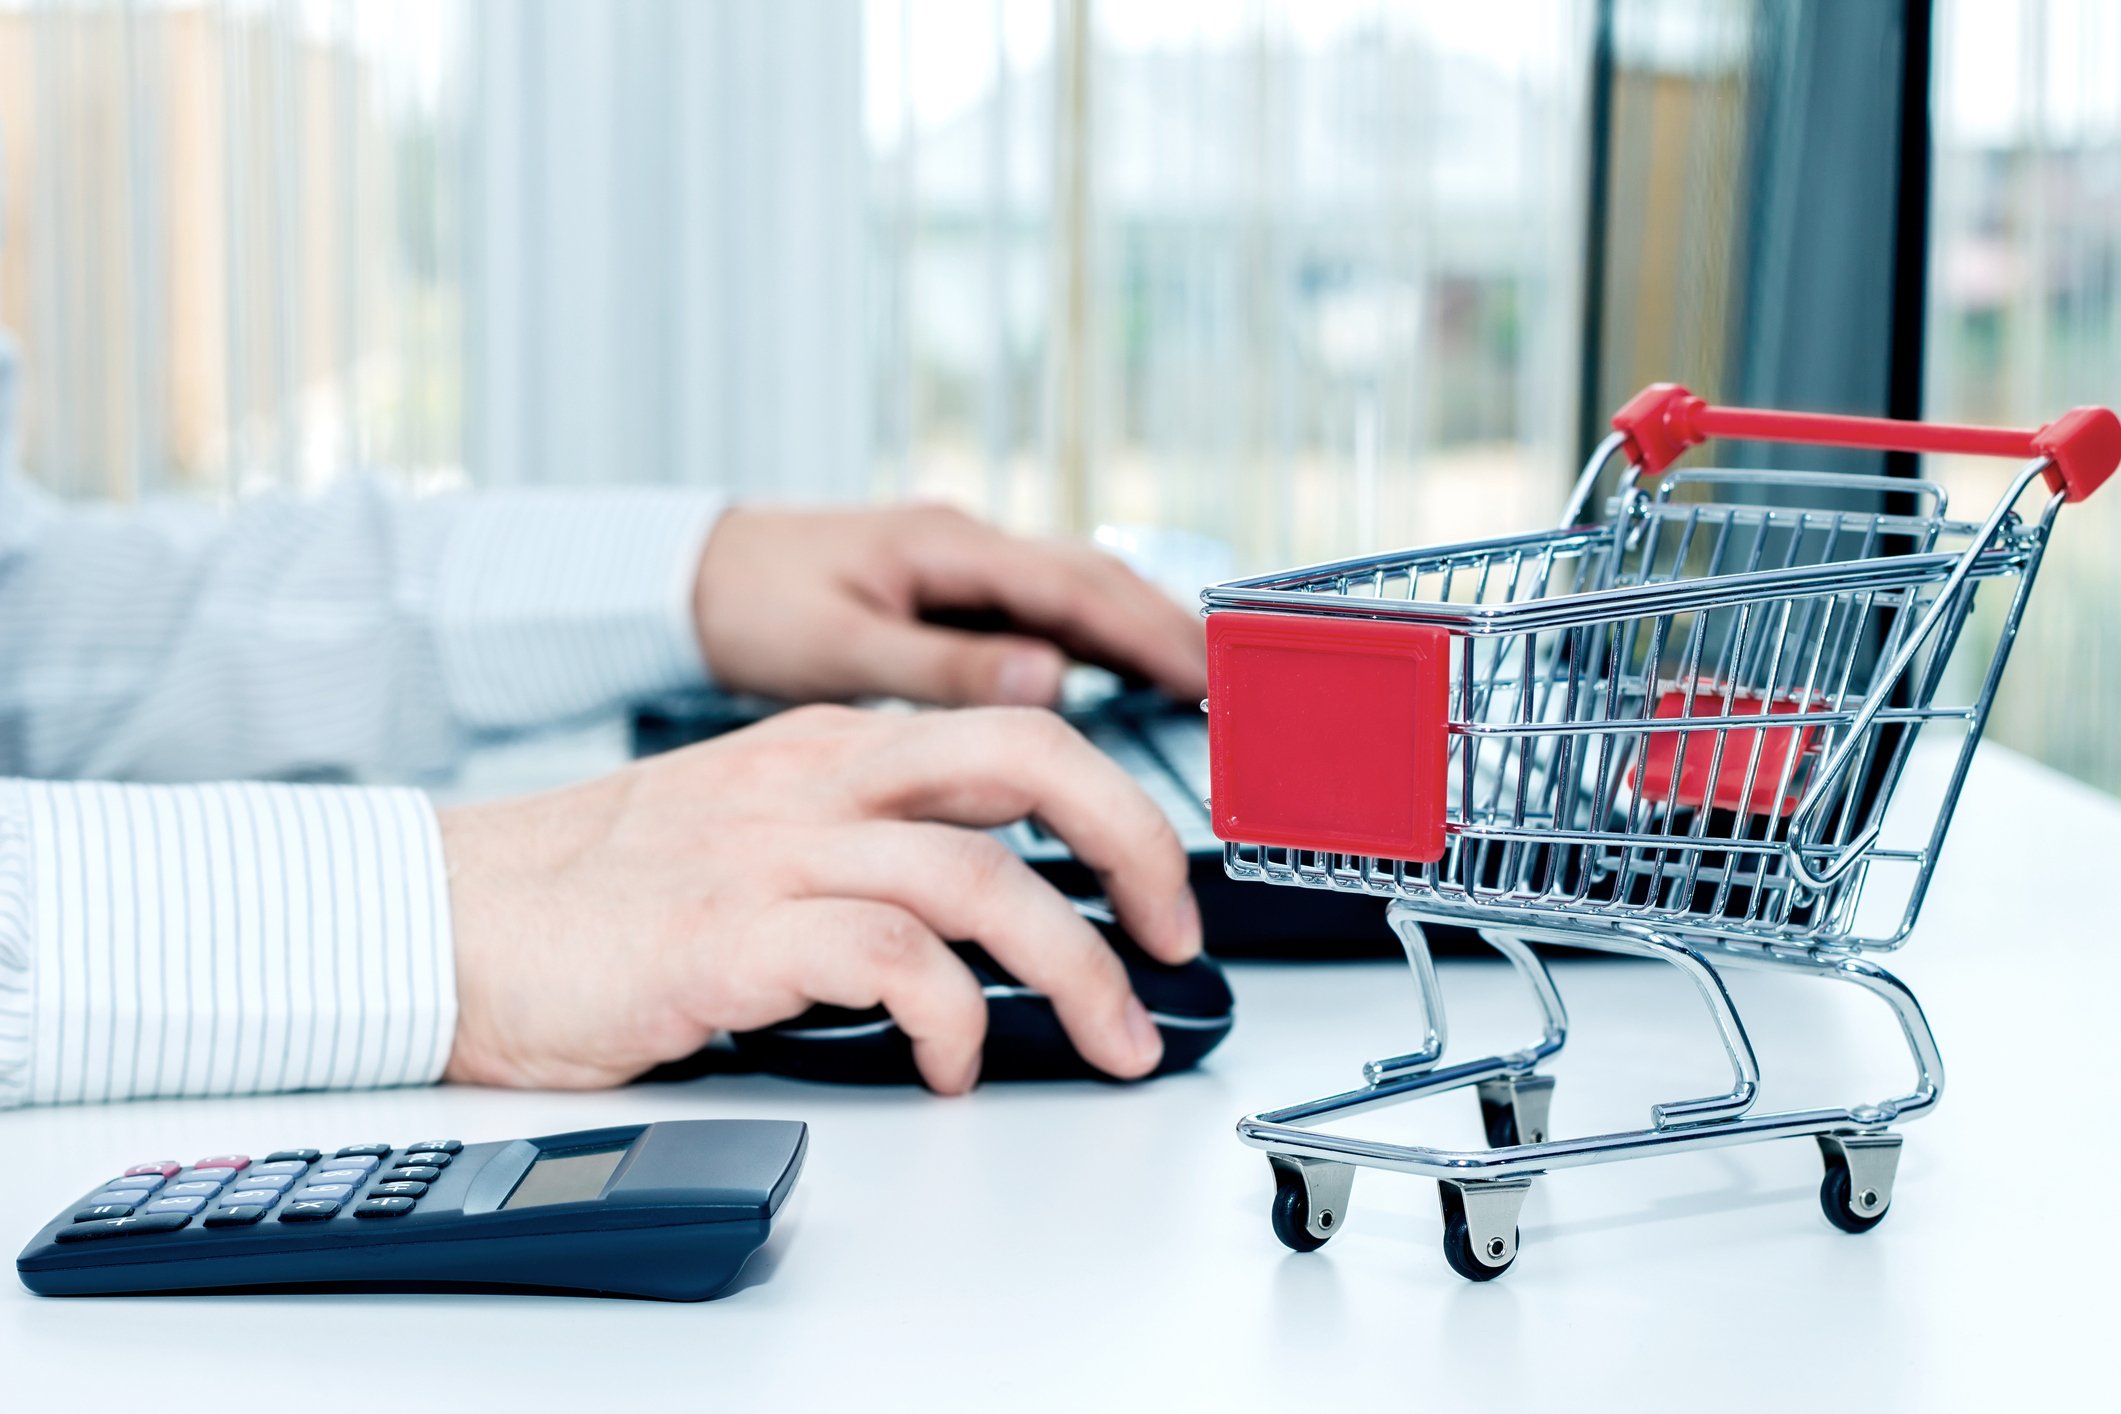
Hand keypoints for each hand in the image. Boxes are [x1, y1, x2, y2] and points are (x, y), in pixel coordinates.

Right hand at [439, 704, 1201, 1093]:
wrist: (445, 920)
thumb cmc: (593, 891)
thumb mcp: (747, 825)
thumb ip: (859, 839)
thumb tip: (989, 905)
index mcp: (827, 748)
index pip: (1012, 736)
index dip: (1115, 804)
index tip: (1159, 884)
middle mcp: (815, 781)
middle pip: (1030, 759)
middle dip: (1134, 846)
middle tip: (1175, 937)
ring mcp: (773, 851)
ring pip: (981, 876)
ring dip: (1074, 965)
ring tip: (1107, 1035)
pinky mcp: (728, 937)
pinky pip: (888, 960)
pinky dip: (952, 1017)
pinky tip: (952, 1064)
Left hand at [692, 504, 1206, 707]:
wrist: (681, 571)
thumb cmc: (743, 605)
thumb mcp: (837, 649)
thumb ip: (941, 669)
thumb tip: (1049, 683)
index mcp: (945, 548)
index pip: (1076, 589)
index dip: (1150, 635)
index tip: (1208, 677)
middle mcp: (962, 544)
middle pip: (1092, 580)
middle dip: (1163, 627)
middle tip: (1229, 684)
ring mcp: (954, 562)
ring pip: (1069, 591)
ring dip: (1131, 629)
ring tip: (1190, 682)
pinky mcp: (940, 586)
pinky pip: (1034, 608)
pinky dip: (1084, 637)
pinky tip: (1103, 676)